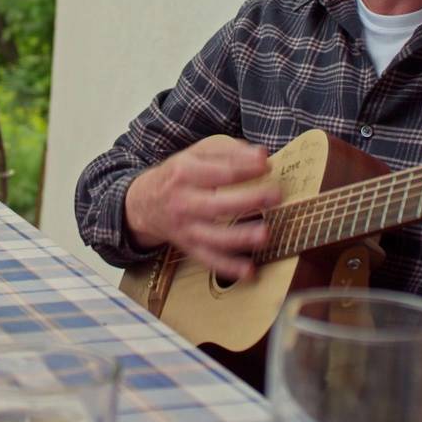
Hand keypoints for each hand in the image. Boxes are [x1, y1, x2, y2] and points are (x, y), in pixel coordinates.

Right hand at [125, 136, 282, 281]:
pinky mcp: (189, 247)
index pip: (219, 172)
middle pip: (217, 204)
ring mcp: (186, 228)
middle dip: (248, 200)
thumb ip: (228, 150)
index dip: (245, 169)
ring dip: (240, 237)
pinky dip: (229, 268)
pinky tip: (250, 271)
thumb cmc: (179, 174)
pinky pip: (209, 259)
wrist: (144, 203)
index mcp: (185, 173)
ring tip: (265, 234)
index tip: (267, 165)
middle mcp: (183, 202)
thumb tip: (260, 155)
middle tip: (276, 195)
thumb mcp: (196, 153)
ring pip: (213, 237)